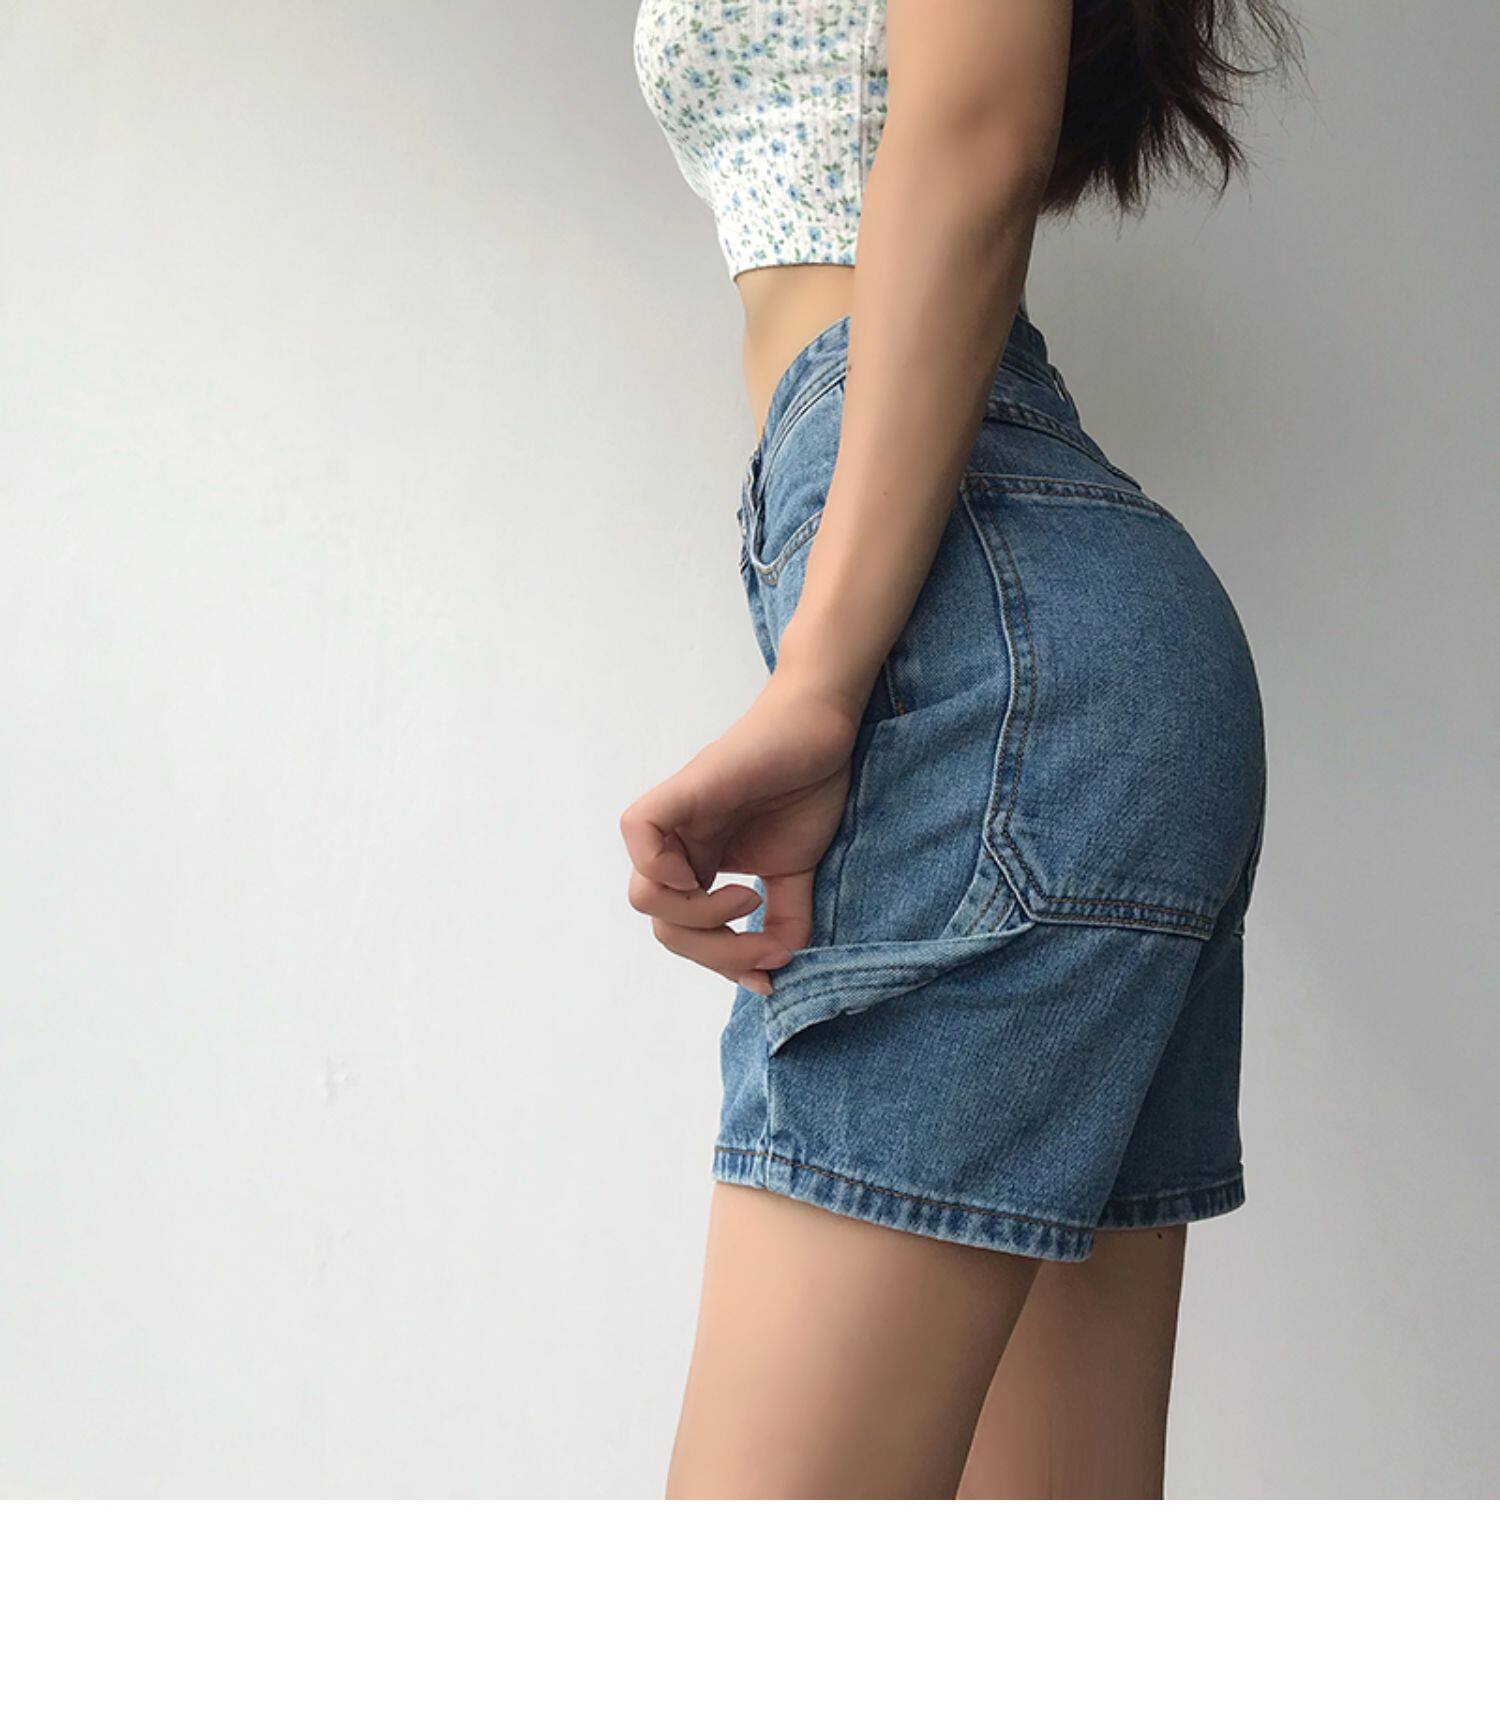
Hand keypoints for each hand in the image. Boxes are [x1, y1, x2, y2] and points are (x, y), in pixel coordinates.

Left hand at [620, 674, 860, 994]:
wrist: (825, 728)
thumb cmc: (808, 784)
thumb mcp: (797, 870)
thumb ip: (787, 917)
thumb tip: (779, 965)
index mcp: (700, 867)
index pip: (685, 935)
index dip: (723, 963)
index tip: (769, 971)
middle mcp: (679, 848)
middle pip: (662, 926)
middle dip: (716, 952)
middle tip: (766, 948)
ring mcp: (676, 820)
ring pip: (644, 896)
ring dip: (698, 919)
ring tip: (750, 900)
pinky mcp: (683, 790)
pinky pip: (638, 831)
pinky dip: (659, 866)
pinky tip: (712, 876)